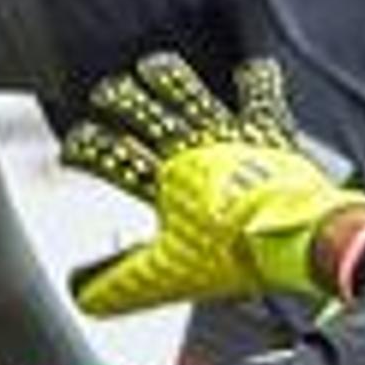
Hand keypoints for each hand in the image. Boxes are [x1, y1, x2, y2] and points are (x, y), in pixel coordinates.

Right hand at [59, 53, 364, 316]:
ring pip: (190, 91)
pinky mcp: (266, 133)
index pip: (110, 154)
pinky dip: (255, 81)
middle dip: (118, 99)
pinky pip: (261, 97)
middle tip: (105, 94)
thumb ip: (126, 281)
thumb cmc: (237, 251)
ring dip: (168, 77)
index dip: (84, 149)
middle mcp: (193, 148)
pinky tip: (253, 70)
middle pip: (143, 110)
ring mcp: (229, 136)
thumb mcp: (171, 273)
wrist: (292, 236)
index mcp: (165, 179)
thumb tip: (87, 297)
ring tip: (155, 68)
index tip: (72, 150)